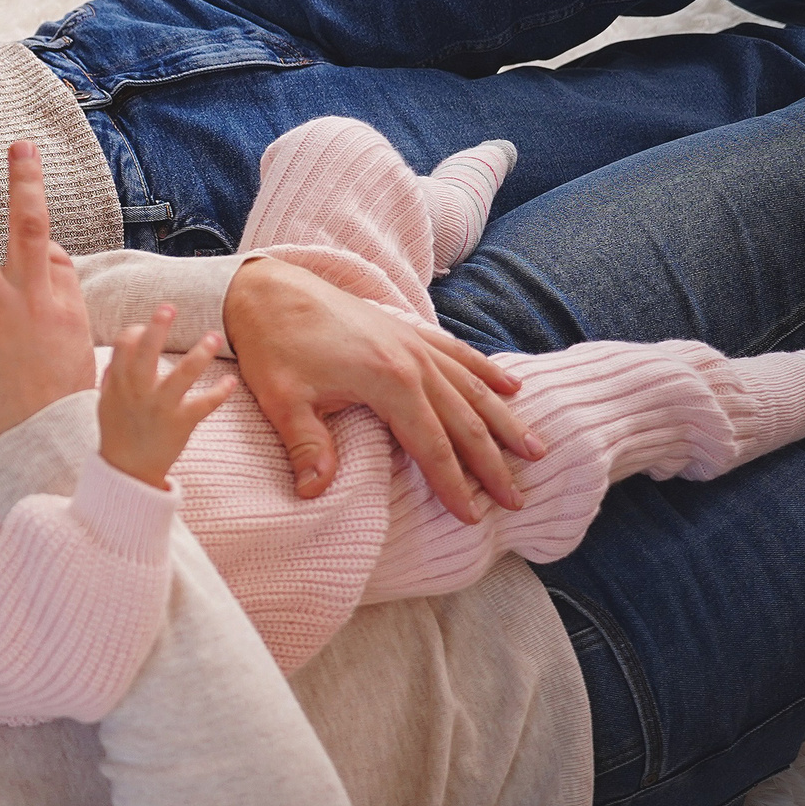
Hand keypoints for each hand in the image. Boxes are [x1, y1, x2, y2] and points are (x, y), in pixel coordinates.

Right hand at [96, 308, 237, 489]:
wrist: (127, 470)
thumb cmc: (118, 432)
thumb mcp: (107, 402)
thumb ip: (114, 375)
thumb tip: (122, 349)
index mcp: (119, 383)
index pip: (124, 346)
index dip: (136, 331)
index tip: (146, 328)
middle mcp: (138, 392)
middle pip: (146, 354)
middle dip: (157, 328)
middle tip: (168, 307)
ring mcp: (160, 407)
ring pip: (181, 376)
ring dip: (199, 355)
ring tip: (213, 337)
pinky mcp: (180, 423)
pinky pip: (203, 405)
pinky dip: (218, 393)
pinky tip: (230, 382)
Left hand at [223, 256, 542, 520]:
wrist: (269, 288)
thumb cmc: (273, 344)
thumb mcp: (283, 400)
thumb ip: (306, 447)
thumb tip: (313, 492)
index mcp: (390, 382)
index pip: (432, 446)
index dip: (452, 484)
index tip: (471, 517)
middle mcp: (414, 362)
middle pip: (464, 421)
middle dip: (492, 464)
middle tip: (516, 500)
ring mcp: (414, 342)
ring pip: (472, 389)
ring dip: (504, 421)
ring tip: (536, 451)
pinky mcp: (408, 330)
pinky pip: (459, 354)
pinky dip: (487, 372)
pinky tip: (512, 388)